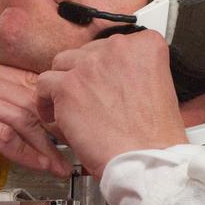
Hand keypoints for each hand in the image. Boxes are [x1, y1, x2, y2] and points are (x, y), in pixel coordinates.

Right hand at [0, 56, 71, 204]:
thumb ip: (4, 113)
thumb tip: (44, 122)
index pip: (27, 81)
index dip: (53, 106)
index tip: (70, 127)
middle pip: (27, 98)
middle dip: (54, 127)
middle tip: (72, 147)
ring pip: (18, 116)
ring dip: (44, 144)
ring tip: (59, 162)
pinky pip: (2, 135)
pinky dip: (25, 152)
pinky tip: (38, 163)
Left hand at [36, 30, 187, 179]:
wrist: (144, 159)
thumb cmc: (153, 136)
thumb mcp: (159, 88)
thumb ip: (135, 72)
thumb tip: (113, 74)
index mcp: (145, 45)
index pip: (114, 44)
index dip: (106, 65)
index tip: (103, 79)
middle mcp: (117, 48)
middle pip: (86, 52)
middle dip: (84, 74)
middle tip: (85, 96)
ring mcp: (90, 65)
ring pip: (63, 63)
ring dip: (63, 83)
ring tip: (65, 103)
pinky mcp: (68, 86)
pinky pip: (44, 83)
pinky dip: (46, 100)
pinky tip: (53, 114)